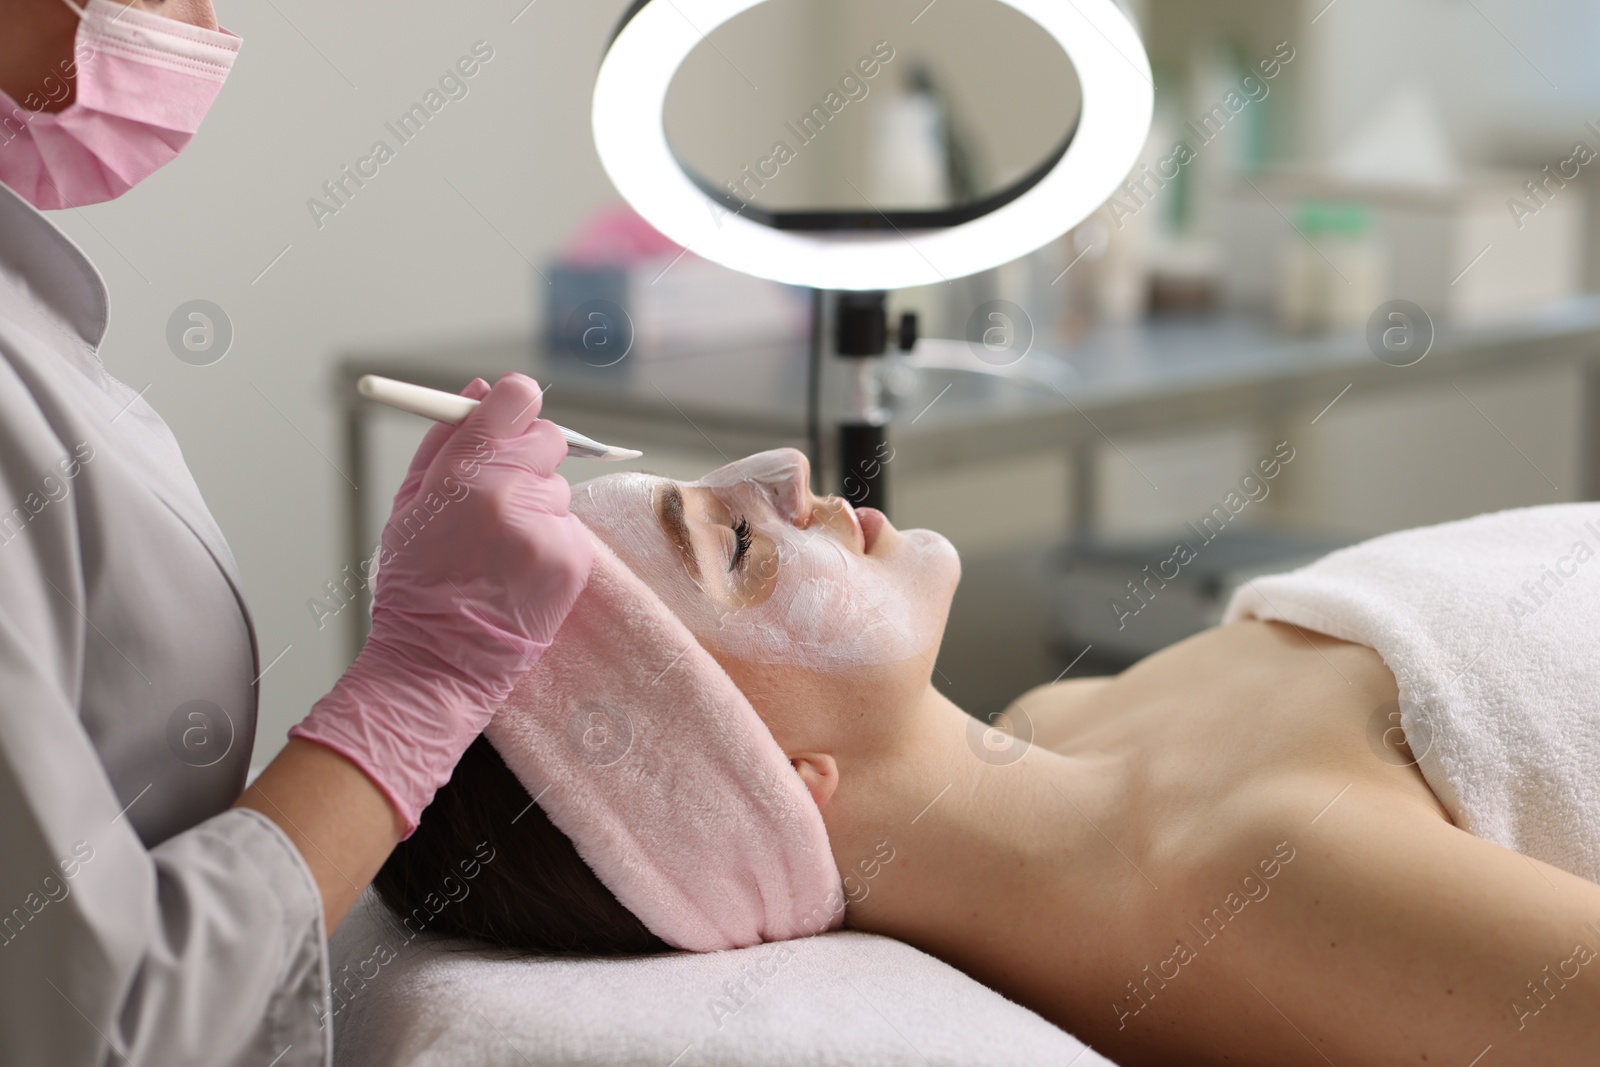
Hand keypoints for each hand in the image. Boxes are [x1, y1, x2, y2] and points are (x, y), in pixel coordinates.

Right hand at [289, 373, 593, 832]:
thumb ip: (446, 440)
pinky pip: (569, 525)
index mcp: (467, 476)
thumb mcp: (411, 503)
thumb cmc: (416, 583)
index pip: (516, 402)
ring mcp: (549, 531)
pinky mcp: (574, 560)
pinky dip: (549, 537)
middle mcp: (514, 497)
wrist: (440, 661)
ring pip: (558, 487)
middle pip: (547, 439)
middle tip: (498, 487)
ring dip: (536, 502)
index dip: (514, 403)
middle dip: (526, 454)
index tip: (509, 411)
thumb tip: (478, 389)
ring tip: (499, 542)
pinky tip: (518, 566)